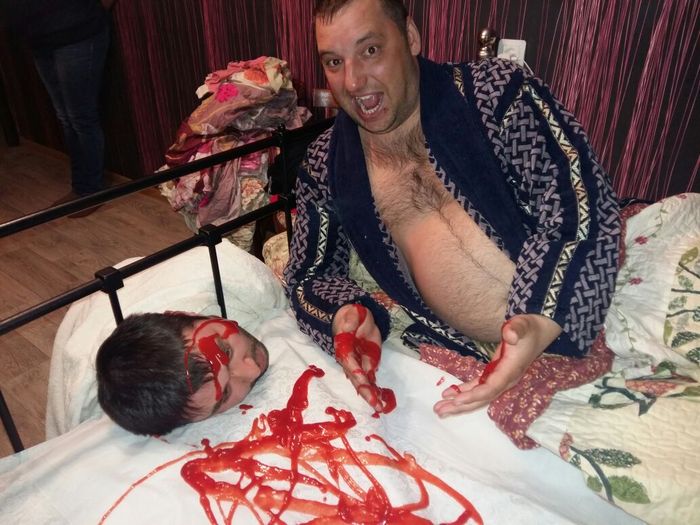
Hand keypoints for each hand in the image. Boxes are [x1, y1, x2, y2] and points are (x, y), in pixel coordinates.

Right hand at [332, 304, 382, 409]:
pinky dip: (375, 389)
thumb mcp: (351, 315)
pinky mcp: (368, 363)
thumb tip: (349, 328)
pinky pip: (370, 378)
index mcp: (345, 350)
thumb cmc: (351, 316)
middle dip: (366, 391)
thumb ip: (351, 323)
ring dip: (371, 395)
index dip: (357, 374)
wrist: (354, 318)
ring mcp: (359, 364)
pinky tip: (381, 400)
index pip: (351, 364)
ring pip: (364, 382)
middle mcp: (351, 361)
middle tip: (375, 404)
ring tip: (380, 407)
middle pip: (357, 379)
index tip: (364, 383)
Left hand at [433, 314, 560, 416]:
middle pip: (482, 398)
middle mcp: (506, 380)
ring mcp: (500, 379)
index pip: (491, 387)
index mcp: (510, 370)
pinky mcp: (495, 375)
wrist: (539, 331)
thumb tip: (509, 335)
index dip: (474, 395)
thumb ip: (517, 329)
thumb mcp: (524, 325)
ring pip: (478, 396)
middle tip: (439, 410)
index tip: (457, 399)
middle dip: (461, 405)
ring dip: (459, 402)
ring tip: (440, 408)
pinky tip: (450, 394)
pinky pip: (478, 387)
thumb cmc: (529, 328)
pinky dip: (464, 391)